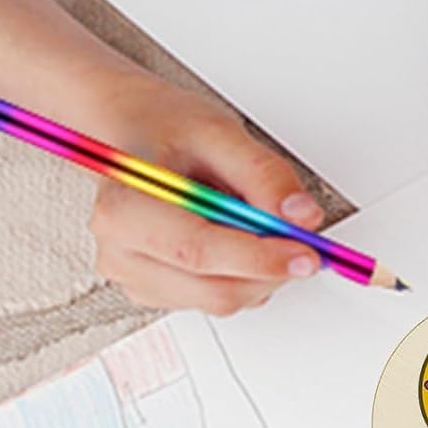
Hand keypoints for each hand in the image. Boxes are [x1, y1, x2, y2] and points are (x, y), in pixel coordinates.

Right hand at [85, 69, 326, 315]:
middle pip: (216, 290)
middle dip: (270, 266)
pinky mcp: (156, 290)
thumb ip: (264, 175)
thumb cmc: (164, 127)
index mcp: (125, 210)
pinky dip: (243, 273)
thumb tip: (300, 216)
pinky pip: (217, 298)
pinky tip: (234, 232)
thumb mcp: (219, 132)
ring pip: (222, 300)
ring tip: (249, 215)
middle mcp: (120, 253)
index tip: (306, 252)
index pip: (199, 251)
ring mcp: (135, 278)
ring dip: (258, 270)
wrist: (134, 130)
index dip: (260, 257)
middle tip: (297, 230)